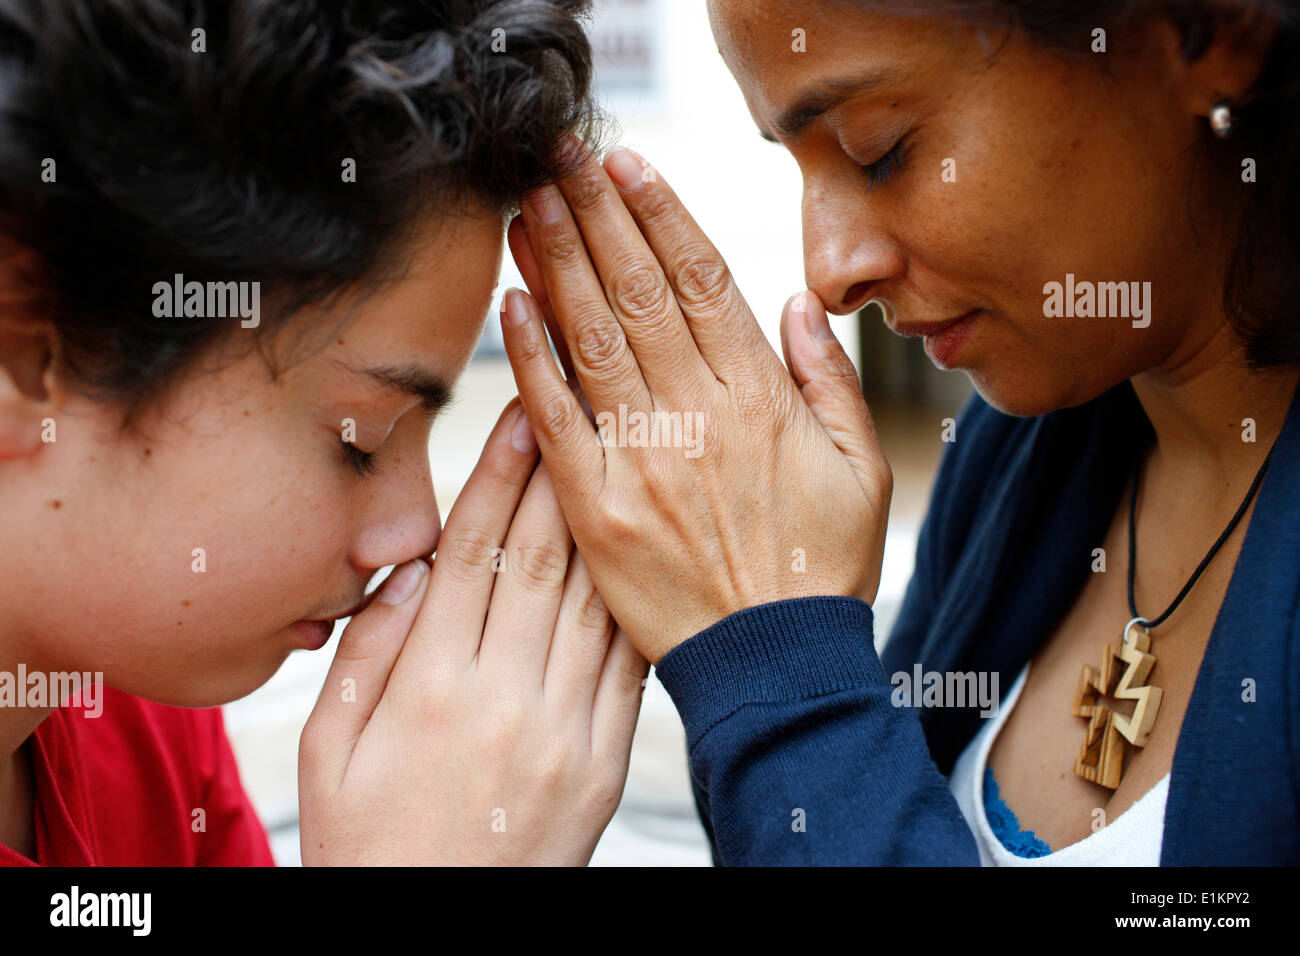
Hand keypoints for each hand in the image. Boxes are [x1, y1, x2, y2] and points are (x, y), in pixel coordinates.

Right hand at [298, 399, 647, 864]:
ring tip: (620, 451)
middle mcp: (503, 697)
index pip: (469, 553)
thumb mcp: (329, 753)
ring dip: (604, 518)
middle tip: (578, 400)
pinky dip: (634, 602)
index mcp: (428, 687)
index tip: (516, 410)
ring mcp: (563, 730)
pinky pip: (627, 665)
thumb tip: (408, 571)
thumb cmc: (372, 846)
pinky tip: (646, 552)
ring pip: (589, 599)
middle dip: (557, 470)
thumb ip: (367, 655)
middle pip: (537, 558)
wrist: (439, 938)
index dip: (494, 474)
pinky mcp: (604, 762)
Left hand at [501, 141, 890, 663]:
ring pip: (593, 340)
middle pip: (639, 293)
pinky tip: (511, 304)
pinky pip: (557, 421)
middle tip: (561, 157)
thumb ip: (830, 379)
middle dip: (597, 216)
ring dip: (557, 264)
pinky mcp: (597, 509)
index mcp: (762, 399)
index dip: (662, 216)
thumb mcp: (860, 467)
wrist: (774, 665)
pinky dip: (531, 360)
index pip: (704, 282)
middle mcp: (698, 416)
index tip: (629, 165)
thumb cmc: (821, 566)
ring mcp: (643, 460)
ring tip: (531, 204)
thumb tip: (799, 301)